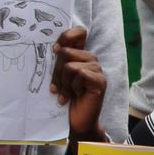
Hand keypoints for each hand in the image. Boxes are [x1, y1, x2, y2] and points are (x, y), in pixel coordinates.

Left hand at [51, 26, 107, 142]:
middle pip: (66, 51)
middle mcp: (90, 59)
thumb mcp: (58, 77)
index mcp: (80, 55)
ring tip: (65, 94)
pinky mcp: (100, 81)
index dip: (66, 36)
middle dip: (56, 71)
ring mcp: (97, 70)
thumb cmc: (65, 99)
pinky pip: (80, 73)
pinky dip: (73, 86)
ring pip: (70, 65)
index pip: (79, 32)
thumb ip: (58, 61)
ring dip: (63, 82)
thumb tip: (55, 48)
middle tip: (56, 87)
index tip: (54, 50)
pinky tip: (75, 95)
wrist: (76, 122)